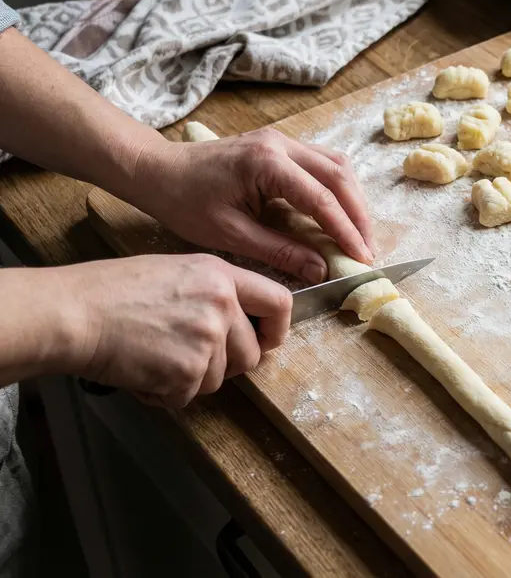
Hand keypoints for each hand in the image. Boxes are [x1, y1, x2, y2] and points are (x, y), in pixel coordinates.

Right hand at [56, 253, 291, 406]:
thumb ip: (212, 293)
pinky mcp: (187, 372)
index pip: (279, 302)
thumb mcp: (175, 272)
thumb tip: (237, 323)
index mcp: (221, 276)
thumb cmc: (110, 292)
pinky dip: (164, 394)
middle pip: (250, 354)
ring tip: (153, 358)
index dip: (276, 329)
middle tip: (188, 359)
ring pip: (218, 379)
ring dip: (189, 379)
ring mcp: (207, 340)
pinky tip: (140, 372)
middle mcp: (222, 306)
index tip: (266, 342)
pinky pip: (187, 396)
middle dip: (224, 364)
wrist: (73, 314)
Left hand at [127, 128, 373, 282]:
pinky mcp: (281, 145)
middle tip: (368, 249)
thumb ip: (279, 251)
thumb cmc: (185, 202)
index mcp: (267, 164)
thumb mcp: (230, 234)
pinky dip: (338, 188)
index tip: (361, 258)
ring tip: (359, 233)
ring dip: (353, 199)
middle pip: (339, 176)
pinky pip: (323, 162)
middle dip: (359, 215)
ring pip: (337, 165)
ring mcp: (283, 140)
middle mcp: (281, 144)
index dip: (345, 231)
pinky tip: (340, 212)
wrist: (158, 170)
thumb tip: (320, 270)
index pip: (321, 199)